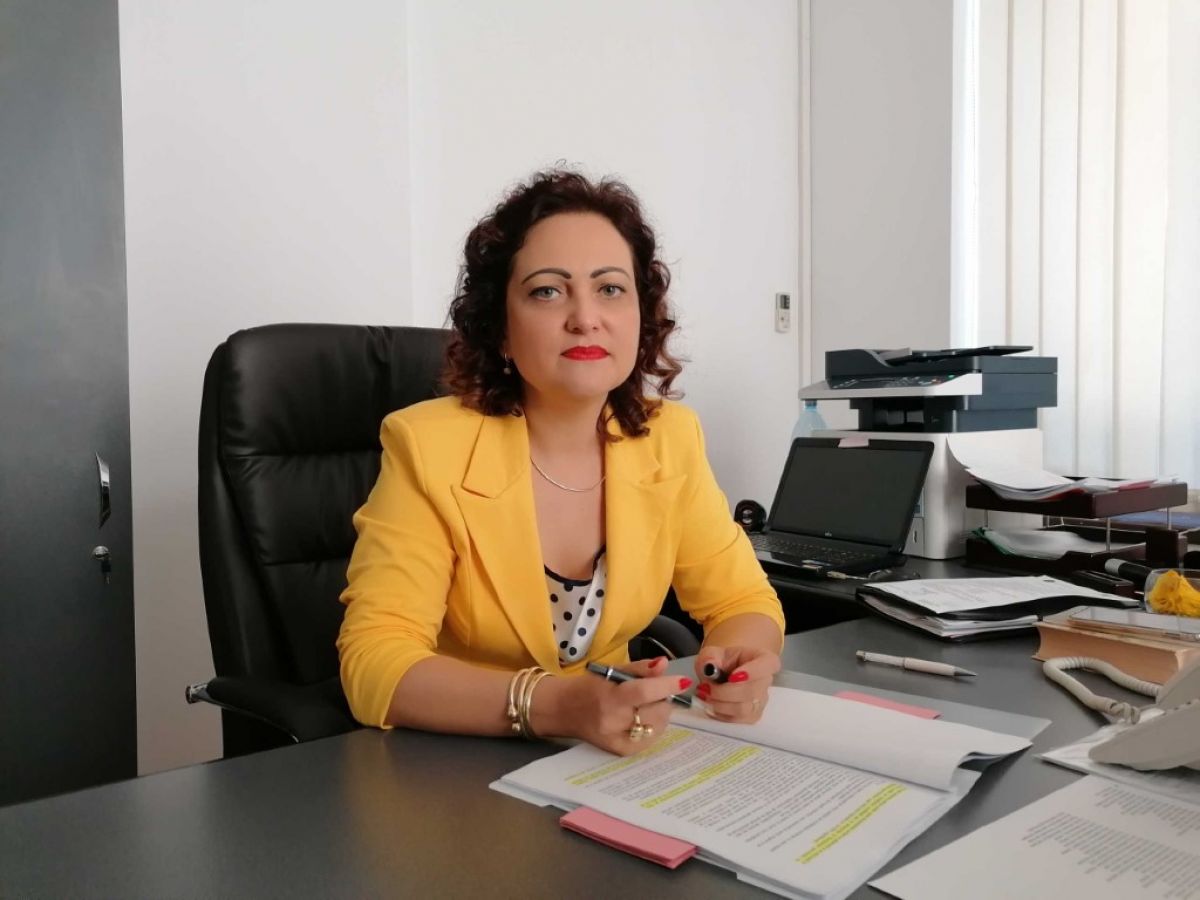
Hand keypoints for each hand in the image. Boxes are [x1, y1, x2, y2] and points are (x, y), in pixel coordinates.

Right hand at [547, 657, 692, 755]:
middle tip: (659, 692)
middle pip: (654, 712)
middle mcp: (613, 721)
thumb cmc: (588, 686)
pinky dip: (653, 728)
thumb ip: (639, 669)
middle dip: (664, 699)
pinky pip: (648, 741)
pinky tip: (646, 720)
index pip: (643, 692)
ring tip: (649, 705)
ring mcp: (617, 740)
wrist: (562, 710)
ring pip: (655, 727)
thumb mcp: (610, 670)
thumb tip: (664, 665)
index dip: (667, 686)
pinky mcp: (620, 751)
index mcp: (609, 697)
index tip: (683, 681)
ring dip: (660, 714)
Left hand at [694, 645, 779, 722]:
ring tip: (706, 695)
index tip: (733, 676)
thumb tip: (710, 667)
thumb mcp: (711, 652)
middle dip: (725, 692)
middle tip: (706, 687)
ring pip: (744, 709)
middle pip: (752, 691)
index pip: (769, 664)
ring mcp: (761, 701)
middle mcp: (765, 680)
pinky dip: (720, 714)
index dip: (753, 672)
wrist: (721, 673)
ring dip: (720, 704)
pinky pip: (737, 720)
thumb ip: (709, 657)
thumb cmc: (721, 661)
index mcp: (763, 659)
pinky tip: (711, 705)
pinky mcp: (752, 716)